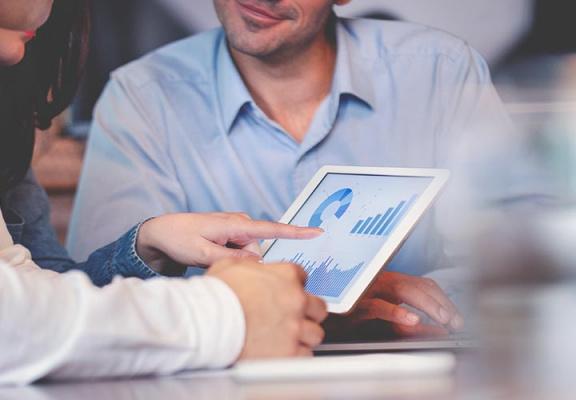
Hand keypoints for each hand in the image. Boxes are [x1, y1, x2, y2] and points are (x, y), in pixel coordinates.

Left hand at [136, 212, 322, 275]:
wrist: (162, 231)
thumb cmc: (180, 239)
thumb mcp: (203, 254)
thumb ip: (232, 261)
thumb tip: (258, 265)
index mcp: (235, 224)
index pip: (272, 229)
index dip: (296, 232)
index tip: (317, 231)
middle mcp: (240, 222)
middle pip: (256, 253)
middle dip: (242, 264)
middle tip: (212, 262)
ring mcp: (235, 227)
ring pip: (248, 254)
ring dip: (233, 261)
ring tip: (208, 257)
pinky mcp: (231, 233)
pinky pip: (240, 251)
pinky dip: (229, 257)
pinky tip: (210, 254)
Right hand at [207, 258, 327, 358]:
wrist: (207, 324)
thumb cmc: (215, 296)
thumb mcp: (230, 265)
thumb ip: (249, 264)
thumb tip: (253, 265)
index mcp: (285, 276)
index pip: (303, 277)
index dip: (293, 286)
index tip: (287, 293)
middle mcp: (295, 300)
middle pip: (318, 307)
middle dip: (307, 312)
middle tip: (292, 317)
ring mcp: (295, 327)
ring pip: (315, 333)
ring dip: (303, 335)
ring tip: (287, 336)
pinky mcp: (290, 352)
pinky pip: (305, 355)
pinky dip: (296, 355)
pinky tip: (283, 351)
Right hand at [327, 271, 464, 337]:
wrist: (324, 320)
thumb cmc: (353, 320)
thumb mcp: (389, 323)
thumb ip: (412, 325)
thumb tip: (439, 331)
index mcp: (388, 281)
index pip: (423, 283)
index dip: (443, 299)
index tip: (456, 317)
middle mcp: (380, 281)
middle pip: (417, 284)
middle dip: (440, 302)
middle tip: (454, 321)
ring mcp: (368, 290)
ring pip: (402, 289)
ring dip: (426, 304)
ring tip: (442, 318)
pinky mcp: (356, 304)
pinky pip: (379, 306)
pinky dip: (397, 312)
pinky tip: (411, 320)